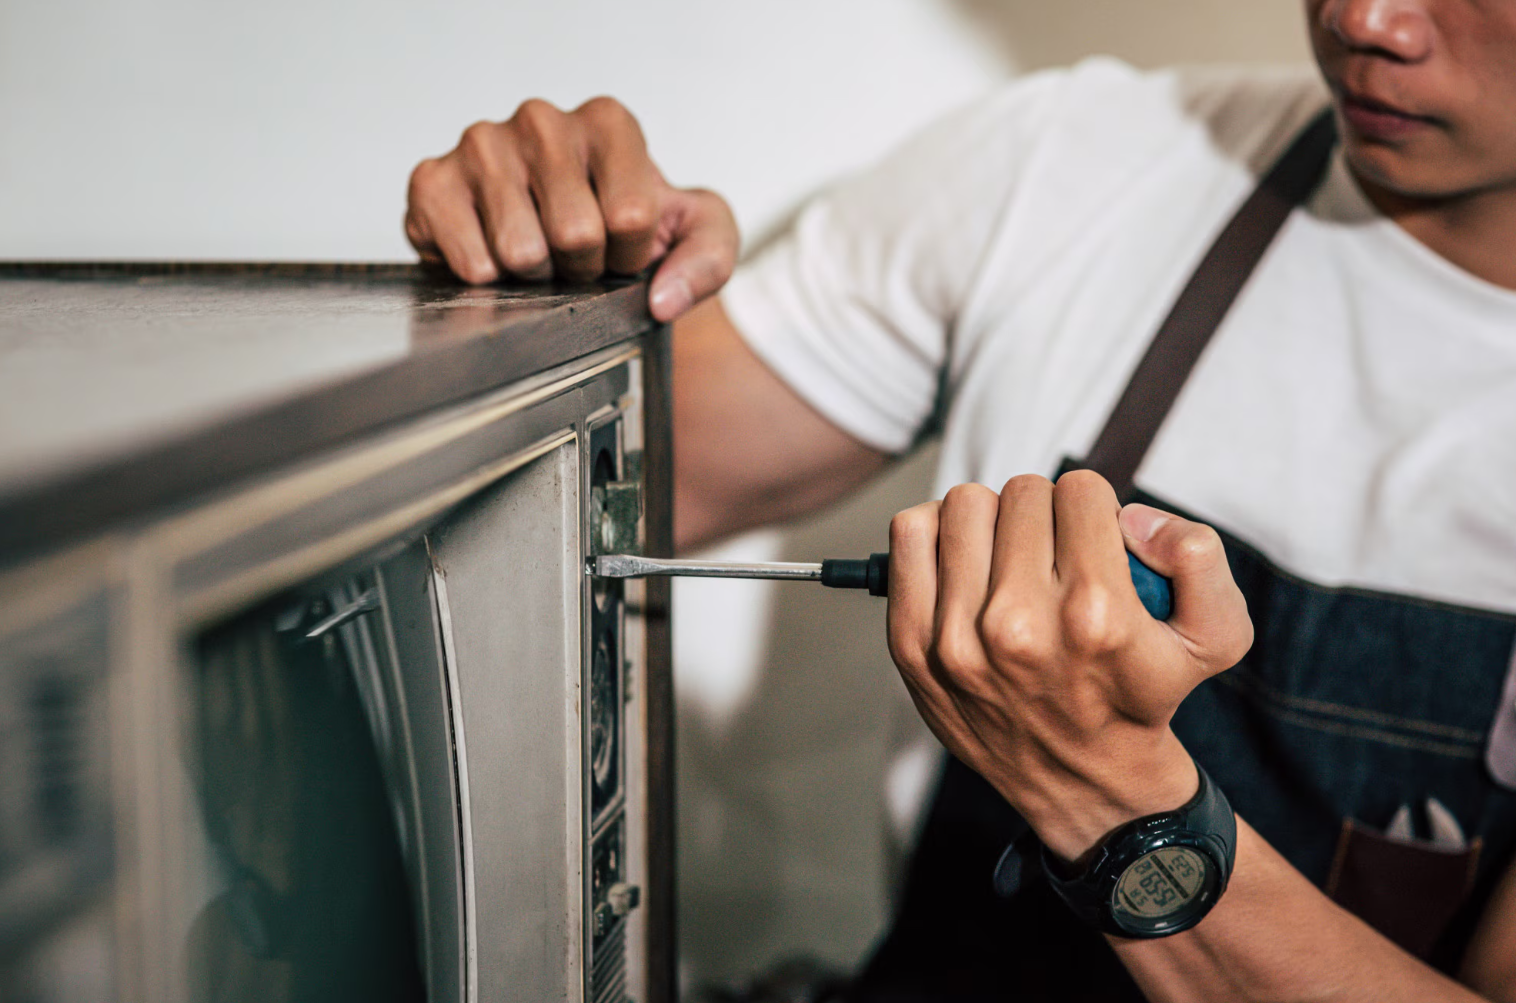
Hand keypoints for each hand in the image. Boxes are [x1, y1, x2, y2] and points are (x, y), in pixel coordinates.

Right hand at [405, 97, 739, 321]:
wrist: (561, 238)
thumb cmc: (625, 229)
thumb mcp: (696, 235)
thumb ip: (709, 259)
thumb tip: (664, 298)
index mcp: (608, 123)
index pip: (631, 214)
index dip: (630, 254)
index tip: (621, 248)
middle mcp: (542, 121)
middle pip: (576, 233)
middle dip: (583, 267)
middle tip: (575, 257)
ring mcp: (482, 145)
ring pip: (521, 249)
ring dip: (537, 275)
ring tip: (539, 254)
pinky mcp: (433, 181)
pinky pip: (469, 259)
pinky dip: (488, 278)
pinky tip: (494, 256)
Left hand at [886, 470, 1253, 861]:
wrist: (1083, 779)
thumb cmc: (1143, 696)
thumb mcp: (1216, 637)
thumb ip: (1200, 556)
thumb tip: (1132, 517)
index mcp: (1094, 615)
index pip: (1080, 491)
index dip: (1094, 509)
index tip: (1093, 542)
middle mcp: (1019, 626)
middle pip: (1021, 493)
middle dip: (1045, 514)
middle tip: (1054, 556)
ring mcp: (957, 638)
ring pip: (965, 506)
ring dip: (991, 522)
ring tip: (1010, 559)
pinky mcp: (913, 645)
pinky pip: (910, 537)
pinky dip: (935, 534)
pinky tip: (965, 562)